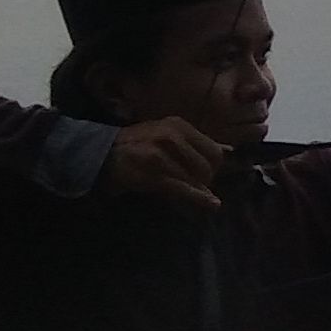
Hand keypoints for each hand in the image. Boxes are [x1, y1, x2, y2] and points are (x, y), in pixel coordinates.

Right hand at [103, 116, 228, 212]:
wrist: (101, 154)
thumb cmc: (136, 146)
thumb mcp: (167, 135)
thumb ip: (197, 142)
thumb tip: (229, 151)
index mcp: (179, 125)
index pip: (214, 151)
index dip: (213, 168)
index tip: (205, 177)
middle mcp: (173, 135)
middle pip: (209, 166)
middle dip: (205, 181)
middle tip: (193, 187)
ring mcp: (162, 154)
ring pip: (197, 179)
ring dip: (197, 191)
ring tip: (187, 194)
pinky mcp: (153, 172)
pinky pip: (183, 188)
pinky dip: (198, 198)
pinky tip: (210, 204)